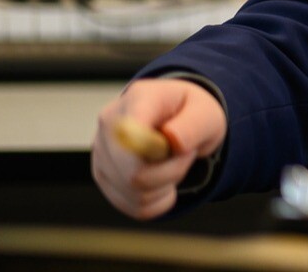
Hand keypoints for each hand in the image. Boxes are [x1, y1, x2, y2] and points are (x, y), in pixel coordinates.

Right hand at [92, 78, 226, 219]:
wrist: (178, 121)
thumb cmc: (192, 113)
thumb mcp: (206, 112)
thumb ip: (192, 125)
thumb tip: (171, 141)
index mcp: (136, 100)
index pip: (131, 135)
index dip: (157, 151)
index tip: (180, 147)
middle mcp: (109, 127)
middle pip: (133, 174)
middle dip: (172, 171)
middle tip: (184, 153)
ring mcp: (101, 155)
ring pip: (135, 193)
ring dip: (167, 185)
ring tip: (172, 161)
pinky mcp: (104, 179)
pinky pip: (136, 207)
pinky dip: (159, 200)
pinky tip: (163, 179)